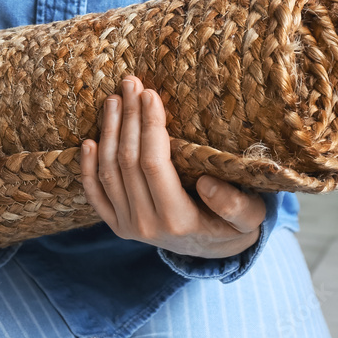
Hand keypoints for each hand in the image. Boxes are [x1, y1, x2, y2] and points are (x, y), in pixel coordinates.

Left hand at [80, 75, 265, 259]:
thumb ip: (234, 206)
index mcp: (178, 220)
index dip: (150, 127)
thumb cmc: (233, 227)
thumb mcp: (249, 219)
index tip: (151, 94)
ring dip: (108, 133)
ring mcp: (127, 226)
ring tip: (113, 100)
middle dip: (128, 119)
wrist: (211, 252)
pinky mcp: (115, 226)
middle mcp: (146, 225)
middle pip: (128, 163)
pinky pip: (95, 195)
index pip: (154, 164)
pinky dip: (87, 168)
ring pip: (109, 173)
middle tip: (130, 85)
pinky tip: (89, 141)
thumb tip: (206, 184)